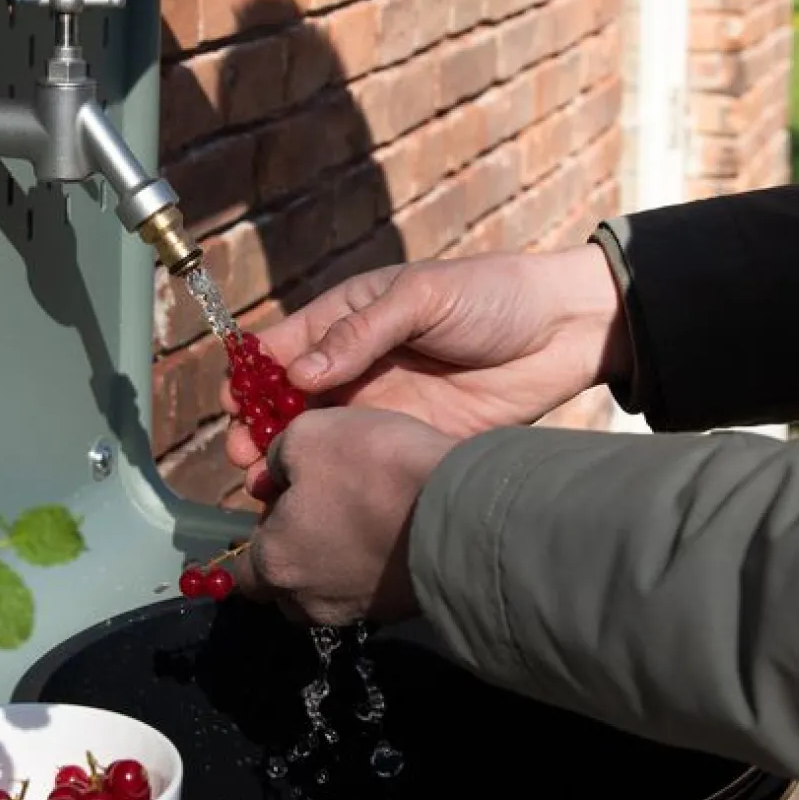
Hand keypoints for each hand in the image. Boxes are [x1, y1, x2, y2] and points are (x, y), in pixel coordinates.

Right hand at [226, 245, 628, 489]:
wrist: (564, 334)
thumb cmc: (492, 297)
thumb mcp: (422, 298)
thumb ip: (360, 334)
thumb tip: (298, 375)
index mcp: (347, 320)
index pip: (280, 349)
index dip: (249, 376)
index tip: (234, 405)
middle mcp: (353, 368)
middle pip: (286, 404)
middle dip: (257, 429)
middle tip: (245, 457)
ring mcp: (379, 409)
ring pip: (315, 442)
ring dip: (286, 462)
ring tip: (267, 486)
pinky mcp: (407, 443)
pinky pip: (358, 466)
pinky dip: (330, 484)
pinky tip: (313, 501)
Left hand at [234, 409, 453, 625]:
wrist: (465, 511)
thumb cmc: (374, 471)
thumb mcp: (310, 434)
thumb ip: (278, 456)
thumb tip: (276, 474)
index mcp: (276, 564)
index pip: (240, 573)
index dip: (252, 539)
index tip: (270, 510)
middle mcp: (310, 600)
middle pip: (285, 587)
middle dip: (291, 555)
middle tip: (312, 512)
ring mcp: (359, 610)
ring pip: (327, 591)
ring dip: (332, 562)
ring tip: (354, 519)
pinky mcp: (400, 608)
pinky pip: (370, 587)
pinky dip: (372, 564)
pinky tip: (390, 528)